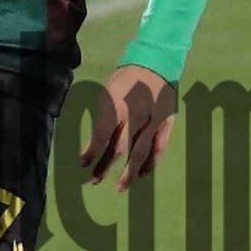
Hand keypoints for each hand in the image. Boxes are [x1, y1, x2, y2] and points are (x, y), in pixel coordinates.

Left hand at [80, 64, 175, 189]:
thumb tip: (98, 140)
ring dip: (128, 173)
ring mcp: (153, 122)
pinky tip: (141, 174)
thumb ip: (105, 116)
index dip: (91, 152)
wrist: (157, 63)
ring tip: (119, 187)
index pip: (101, 136)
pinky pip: (158, 149)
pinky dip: (150, 164)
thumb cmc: (128, 78)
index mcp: (117, 106)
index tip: (83, 164)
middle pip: (119, 149)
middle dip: (105, 167)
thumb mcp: (109, 92)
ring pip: (140, 154)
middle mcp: (135, 117)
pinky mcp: (167, 125)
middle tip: (95, 180)